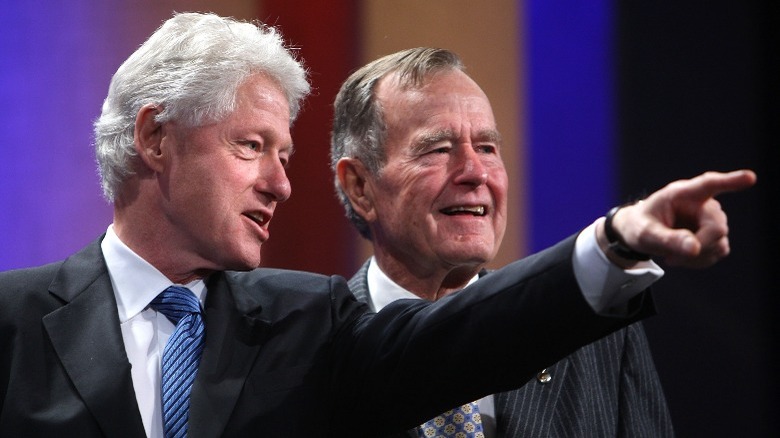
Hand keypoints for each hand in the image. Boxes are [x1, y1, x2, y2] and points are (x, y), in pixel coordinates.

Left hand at [599, 169, 756, 267]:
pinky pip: (718, 252)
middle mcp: (703, 203)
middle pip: (717, 228)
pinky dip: (700, 260)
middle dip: (697, 247)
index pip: (709, 184)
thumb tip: (695, 249)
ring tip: (672, 255)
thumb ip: (668, 239)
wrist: (642, 232)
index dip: (731, 181)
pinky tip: (683, 257)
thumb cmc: (641, 226)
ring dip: (696, 256)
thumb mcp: (645, 234)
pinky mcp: (716, 235)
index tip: (750, 177)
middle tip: (670, 259)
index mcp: (682, 193)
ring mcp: (712, 219)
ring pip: (719, 243)